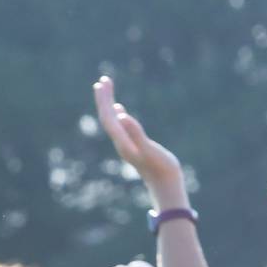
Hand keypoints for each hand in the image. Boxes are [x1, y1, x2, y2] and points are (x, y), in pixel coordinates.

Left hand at [93, 75, 185, 200]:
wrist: (165, 185)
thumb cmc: (160, 167)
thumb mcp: (148, 149)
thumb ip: (135, 134)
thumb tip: (121, 117)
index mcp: (122, 142)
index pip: (108, 118)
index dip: (104, 100)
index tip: (102, 83)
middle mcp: (121, 143)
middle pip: (107, 118)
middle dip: (104, 99)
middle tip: (102, 80)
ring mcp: (127, 145)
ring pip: (113, 122)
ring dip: (109, 105)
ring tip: (106, 89)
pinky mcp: (134, 146)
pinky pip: (121, 128)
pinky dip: (118, 116)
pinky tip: (119, 111)